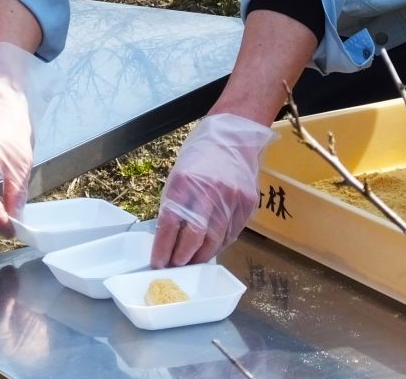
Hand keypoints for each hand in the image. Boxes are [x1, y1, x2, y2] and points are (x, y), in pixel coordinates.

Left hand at [152, 113, 277, 267]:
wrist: (232, 138)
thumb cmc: (200, 158)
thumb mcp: (178, 177)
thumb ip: (175, 207)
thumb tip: (168, 241)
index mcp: (185, 182)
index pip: (170, 224)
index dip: (163, 248)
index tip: (158, 263)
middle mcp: (210, 190)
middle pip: (195, 237)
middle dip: (183, 257)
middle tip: (176, 266)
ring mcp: (232, 197)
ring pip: (216, 240)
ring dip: (201, 256)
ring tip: (192, 262)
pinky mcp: (247, 203)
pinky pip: (232, 233)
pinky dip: (219, 244)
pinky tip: (211, 247)